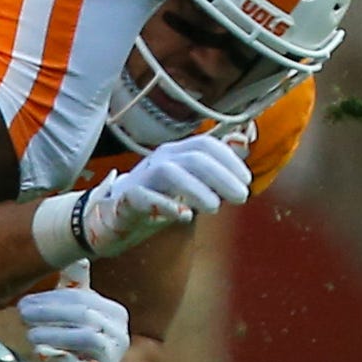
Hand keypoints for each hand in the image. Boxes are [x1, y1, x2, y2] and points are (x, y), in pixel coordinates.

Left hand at [19, 277, 129, 361]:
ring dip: (55, 333)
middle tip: (22, 313)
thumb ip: (76, 287)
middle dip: (50, 313)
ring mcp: (112, 357)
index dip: (52, 298)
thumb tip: (75, 254)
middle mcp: (118, 333)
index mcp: (114, 313)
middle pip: (84, 315)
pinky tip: (40, 353)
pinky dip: (60, 358)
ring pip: (86, 337)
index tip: (24, 301)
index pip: (83, 299)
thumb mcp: (77, 317)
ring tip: (29, 333)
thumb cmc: (78, 347)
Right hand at [78, 131, 251, 256]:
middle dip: (222, 176)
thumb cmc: (159, 199)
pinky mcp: (126, 198)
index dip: (229, 160)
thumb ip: (214, 171)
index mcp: (178, 152)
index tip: (247, 180)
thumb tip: (244, 150)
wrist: (114, 216)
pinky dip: (166, 205)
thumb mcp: (190, 184)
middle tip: (242, 197)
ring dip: (197, 189)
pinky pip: (145, 197)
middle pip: (194, 158)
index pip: (206, 145)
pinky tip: (185, 216)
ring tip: (216, 208)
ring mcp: (142, 177)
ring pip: (171, 173)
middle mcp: (161, 158)